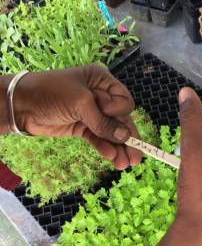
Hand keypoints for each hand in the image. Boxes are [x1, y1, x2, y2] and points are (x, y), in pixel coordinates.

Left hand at [12, 65, 141, 169]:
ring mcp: (91, 113)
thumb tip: (125, 137)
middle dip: (127, 137)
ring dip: (118, 148)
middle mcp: (99, 96)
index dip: (119, 111)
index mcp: (101, 81)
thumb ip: (103, 122)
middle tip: (137, 157)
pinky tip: (112, 158)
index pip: (123, 100)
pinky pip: (98, 138)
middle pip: (120, 119)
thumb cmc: (51, 93)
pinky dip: (105, 148)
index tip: (107, 113)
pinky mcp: (82, 127)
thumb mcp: (80, 104)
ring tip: (125, 164)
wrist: (21, 105)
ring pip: (110, 132)